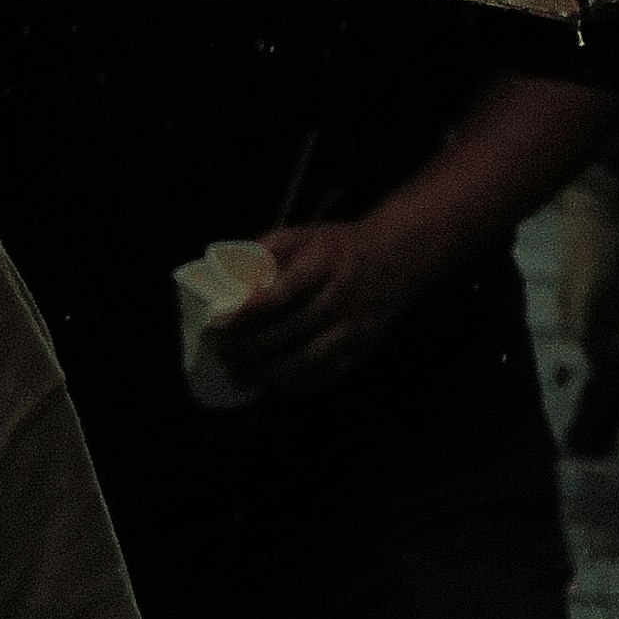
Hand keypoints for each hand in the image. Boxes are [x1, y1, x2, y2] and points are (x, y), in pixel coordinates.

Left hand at [215, 210, 438, 403]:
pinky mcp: (363, 348)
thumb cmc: (338, 246)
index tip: (221, 321)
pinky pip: (327, 374)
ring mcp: (355, 327)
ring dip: (271, 373)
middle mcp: (343, 297)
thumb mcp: (302, 234)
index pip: (285, 291)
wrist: (397, 257)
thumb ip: (264, 252)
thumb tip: (227, 277)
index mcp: (325, 263)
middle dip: (252, 346)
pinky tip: (272, 382)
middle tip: (223, 353)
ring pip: (309, 359)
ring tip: (241, 374)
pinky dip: (296, 383)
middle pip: (293, 329)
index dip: (252, 309)